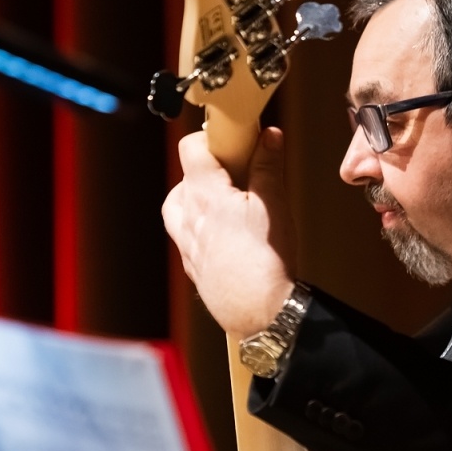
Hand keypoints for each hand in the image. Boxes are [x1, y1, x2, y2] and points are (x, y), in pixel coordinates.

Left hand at [162, 126, 297, 336]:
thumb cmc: (265, 261)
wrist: (261, 313)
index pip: (191, 148)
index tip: (233, 139)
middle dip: (208, 170)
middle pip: (184, 178)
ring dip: (197, 198)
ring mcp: (186, 244)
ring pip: (178, 208)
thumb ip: (267, 166)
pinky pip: (186, 236)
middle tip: (238, 172)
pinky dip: (200, 226)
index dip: (211, 138)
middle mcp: (187, 217)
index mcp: (204, 195)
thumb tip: (268, 137)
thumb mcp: (273, 204)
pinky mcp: (192, 266)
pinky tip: (225, 233)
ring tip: (226, 202)